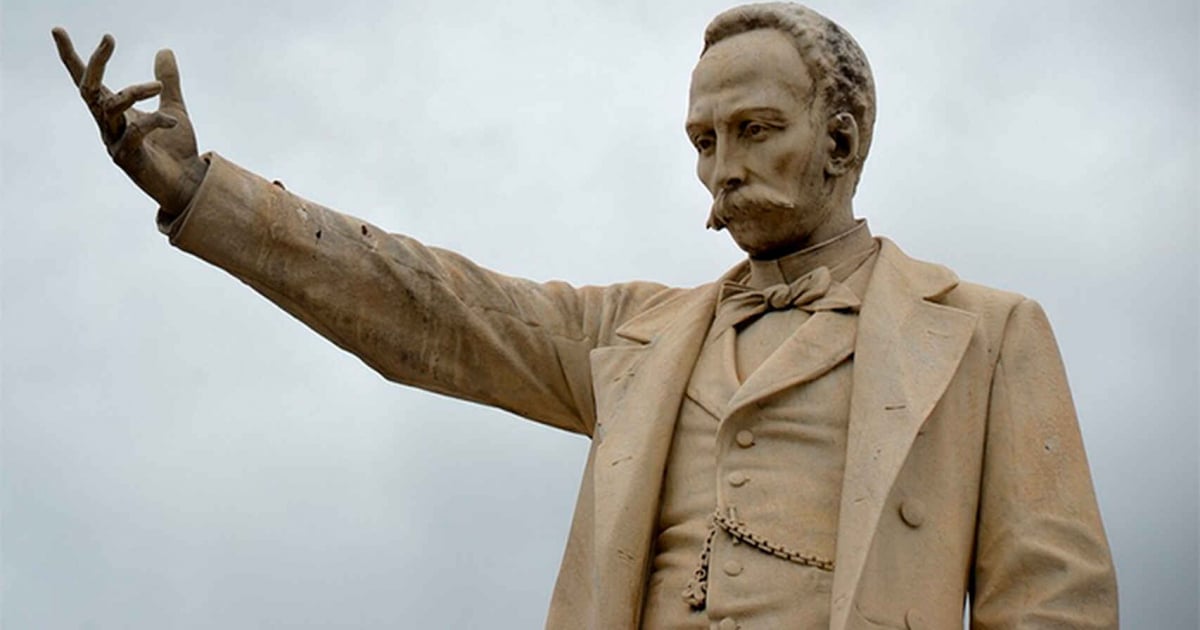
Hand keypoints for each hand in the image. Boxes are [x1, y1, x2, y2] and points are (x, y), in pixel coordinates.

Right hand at [52, 28, 206, 216]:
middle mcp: (108, 124)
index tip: (59, 31)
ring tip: (157, 87)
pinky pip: (134, 132)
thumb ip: (168, 82)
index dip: (72, 57)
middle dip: (96, 63)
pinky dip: (155, 122)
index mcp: (114, 111)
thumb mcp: (173, 108)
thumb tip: (164, 50)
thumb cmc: (176, 149)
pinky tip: (172, 122)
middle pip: (89, 89)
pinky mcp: (126, 159)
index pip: (86, 80)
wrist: (188, 183)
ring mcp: (114, 142)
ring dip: (133, 92)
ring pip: (110, 108)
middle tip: (108, 39)